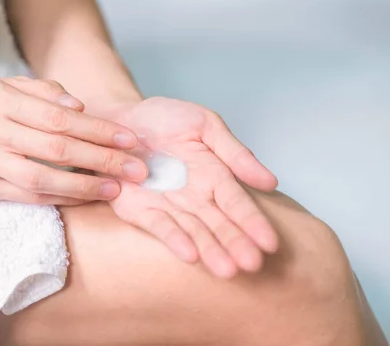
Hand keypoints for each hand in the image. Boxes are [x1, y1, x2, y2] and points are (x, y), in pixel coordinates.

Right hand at [0, 77, 147, 204]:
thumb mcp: (8, 86)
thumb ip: (45, 91)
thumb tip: (80, 106)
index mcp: (1, 101)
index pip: (59, 118)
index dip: (98, 129)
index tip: (129, 139)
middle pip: (56, 149)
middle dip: (101, 159)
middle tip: (135, 168)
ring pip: (43, 178)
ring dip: (85, 186)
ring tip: (117, 187)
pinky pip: (31, 197)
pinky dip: (64, 199)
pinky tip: (90, 197)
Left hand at [96, 97, 278, 277]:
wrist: (120, 121)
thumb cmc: (165, 119)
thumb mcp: (205, 126)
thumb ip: (235, 153)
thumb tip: (270, 182)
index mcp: (215, 176)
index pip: (237, 203)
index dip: (253, 222)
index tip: (270, 242)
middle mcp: (195, 197)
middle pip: (219, 224)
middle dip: (235, 243)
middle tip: (252, 264)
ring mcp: (169, 207)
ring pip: (194, 231)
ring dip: (210, 250)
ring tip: (227, 270)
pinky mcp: (140, 211)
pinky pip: (160, 226)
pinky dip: (175, 240)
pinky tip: (191, 255)